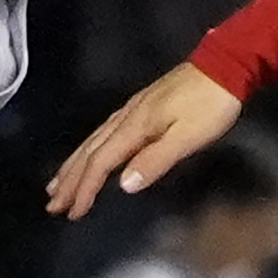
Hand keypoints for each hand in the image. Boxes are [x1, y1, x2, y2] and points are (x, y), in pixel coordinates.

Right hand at [52, 61, 243, 215]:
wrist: (224, 65)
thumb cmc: (210, 104)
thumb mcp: (188, 136)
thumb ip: (156, 160)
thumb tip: (123, 184)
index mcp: (135, 127)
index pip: (101, 162)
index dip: (86, 188)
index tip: (74, 212)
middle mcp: (125, 118)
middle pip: (89, 152)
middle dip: (70, 179)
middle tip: (52, 205)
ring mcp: (131, 110)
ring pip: (93, 141)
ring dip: (74, 165)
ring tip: (58, 185)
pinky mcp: (140, 107)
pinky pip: (104, 133)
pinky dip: (89, 149)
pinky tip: (88, 154)